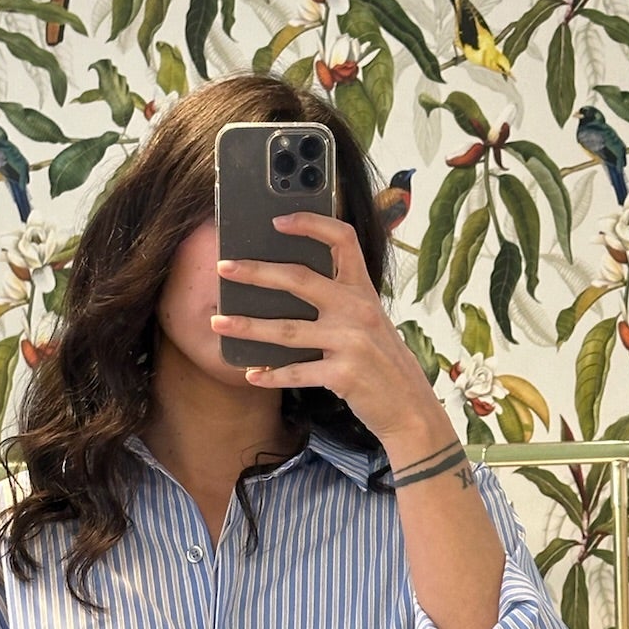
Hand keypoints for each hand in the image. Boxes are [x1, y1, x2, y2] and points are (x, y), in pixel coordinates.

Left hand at [211, 213, 447, 446]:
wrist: (410, 407)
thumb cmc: (382, 362)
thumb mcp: (370, 322)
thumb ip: (340, 301)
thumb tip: (285, 286)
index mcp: (363, 291)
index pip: (342, 239)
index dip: (311, 223)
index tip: (278, 221)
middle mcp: (358, 310)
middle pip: (299, 279)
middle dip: (256, 272)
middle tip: (224, 268)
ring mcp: (351, 342)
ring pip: (287, 330)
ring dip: (248, 326)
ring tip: (219, 322)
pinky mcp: (343, 375)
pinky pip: (297, 372)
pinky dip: (271, 374)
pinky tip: (252, 374)